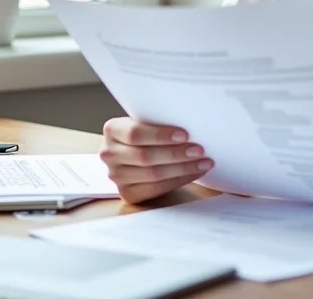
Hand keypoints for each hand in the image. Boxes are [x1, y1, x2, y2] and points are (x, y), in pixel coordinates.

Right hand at [100, 117, 214, 203]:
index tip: (185, 134)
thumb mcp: (147, 119)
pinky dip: (179, 180)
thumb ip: (159, 119)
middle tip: (199, 150)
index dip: (161, 135)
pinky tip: (194, 172)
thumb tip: (191, 120)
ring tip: (203, 162)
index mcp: (112, 130)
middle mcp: (109, 154)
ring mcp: (116, 176)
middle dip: (176, 154)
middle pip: (145, 156)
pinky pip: (156, 189)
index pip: (135, 134)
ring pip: (153, 174)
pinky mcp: (127, 193)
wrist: (134, 148)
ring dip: (183, 168)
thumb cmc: (147, 130)